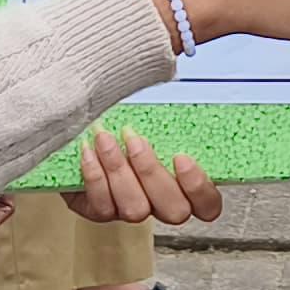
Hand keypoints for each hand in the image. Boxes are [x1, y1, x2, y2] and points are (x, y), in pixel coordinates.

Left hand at [63, 128, 220, 224]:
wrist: (82, 140)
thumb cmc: (126, 127)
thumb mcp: (152, 121)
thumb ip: (166, 118)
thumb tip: (169, 77)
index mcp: (184, 185)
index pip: (207, 204)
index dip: (199, 187)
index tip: (181, 157)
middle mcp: (161, 205)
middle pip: (173, 211)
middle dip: (152, 173)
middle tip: (135, 140)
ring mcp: (132, 211)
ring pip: (136, 209)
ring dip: (119, 170)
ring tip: (105, 138)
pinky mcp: (101, 212)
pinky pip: (102, 206)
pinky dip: (95, 176)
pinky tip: (88, 150)